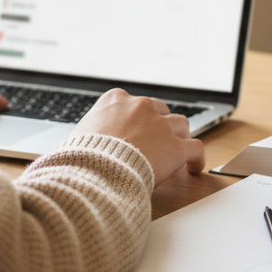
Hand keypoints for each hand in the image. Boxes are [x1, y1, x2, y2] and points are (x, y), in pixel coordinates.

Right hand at [71, 88, 205, 186]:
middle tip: (160, 141)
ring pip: (181, 125)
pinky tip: (194, 167)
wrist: (94, 171)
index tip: (139, 130)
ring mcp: (161, 125)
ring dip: (180, 137)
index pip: (135, 104)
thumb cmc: (80, 158)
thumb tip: (75, 147)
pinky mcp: (176, 147)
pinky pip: (196, 148)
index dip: (140, 119)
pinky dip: (197, 158)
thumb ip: (88, 133)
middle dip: (161, 125)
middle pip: (160, 111)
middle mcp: (141, 106)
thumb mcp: (77, 134)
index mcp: (115, 99)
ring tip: (180, 151)